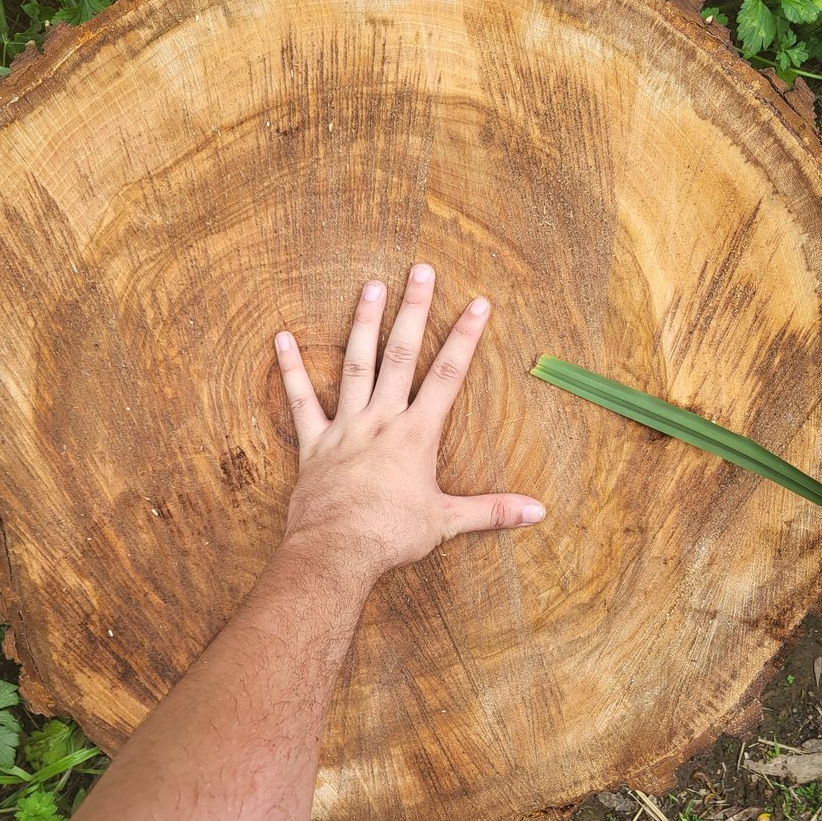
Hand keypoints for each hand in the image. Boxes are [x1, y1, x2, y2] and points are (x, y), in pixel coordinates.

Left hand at [273, 264, 545, 580]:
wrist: (337, 550)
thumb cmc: (392, 536)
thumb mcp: (448, 522)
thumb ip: (493, 511)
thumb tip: (539, 512)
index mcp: (416, 435)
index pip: (447, 376)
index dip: (465, 338)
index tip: (478, 303)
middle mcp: (382, 421)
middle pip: (400, 356)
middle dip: (414, 311)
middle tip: (420, 270)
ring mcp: (346, 428)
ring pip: (356, 365)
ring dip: (364, 324)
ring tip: (371, 285)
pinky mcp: (315, 444)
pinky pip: (300, 401)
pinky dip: (291, 370)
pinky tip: (281, 338)